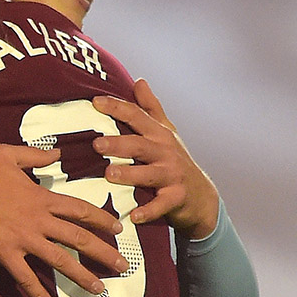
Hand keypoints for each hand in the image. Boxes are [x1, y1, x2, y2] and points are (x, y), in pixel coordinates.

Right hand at [0, 143, 127, 296]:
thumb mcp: (9, 154)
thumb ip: (36, 156)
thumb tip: (57, 154)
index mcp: (41, 197)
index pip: (80, 210)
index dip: (101, 220)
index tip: (118, 230)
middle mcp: (38, 221)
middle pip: (78, 239)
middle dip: (104, 253)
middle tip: (123, 266)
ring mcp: (23, 240)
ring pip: (60, 262)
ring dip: (82, 277)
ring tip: (100, 291)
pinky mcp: (5, 255)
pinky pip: (26, 279)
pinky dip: (39, 296)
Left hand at [91, 79, 218, 238]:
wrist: (202, 196)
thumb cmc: (175, 161)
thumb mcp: (167, 132)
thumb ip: (150, 108)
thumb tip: (139, 80)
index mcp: (159, 134)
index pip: (136, 116)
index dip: (116, 108)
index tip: (95, 102)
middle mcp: (165, 152)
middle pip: (140, 145)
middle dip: (118, 144)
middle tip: (96, 144)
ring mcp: (172, 176)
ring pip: (149, 174)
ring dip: (130, 175)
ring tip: (109, 174)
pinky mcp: (176, 199)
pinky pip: (160, 205)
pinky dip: (148, 212)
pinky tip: (133, 216)